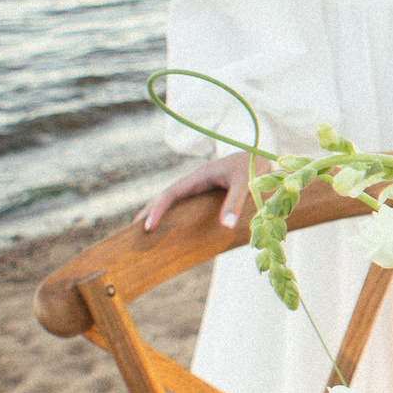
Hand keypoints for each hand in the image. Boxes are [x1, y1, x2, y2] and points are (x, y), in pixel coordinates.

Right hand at [141, 152, 262, 232]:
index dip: (158, 210)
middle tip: (132, 234)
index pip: (170, 194)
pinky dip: (171, 215)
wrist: (260, 157)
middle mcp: (193, 181)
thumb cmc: (253, 168)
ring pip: (171, 201)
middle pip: (164, 198)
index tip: (148, 227)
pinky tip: (169, 229)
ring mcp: (197, 187)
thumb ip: (235, 202)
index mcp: (198, 177)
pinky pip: (183, 204)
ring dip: (157, 214)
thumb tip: (226, 226)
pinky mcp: (203, 193)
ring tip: (143, 233)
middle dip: (148, 213)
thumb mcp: (245, 183)